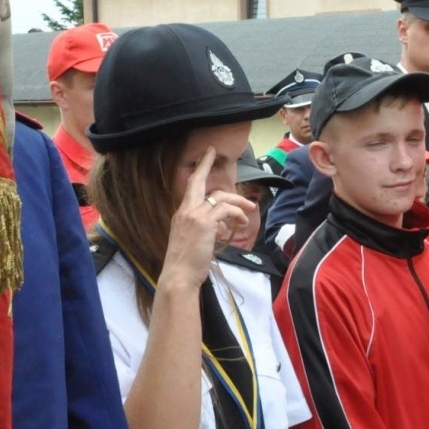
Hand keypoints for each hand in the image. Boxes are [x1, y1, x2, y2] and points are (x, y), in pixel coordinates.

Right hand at [156, 148, 257, 292]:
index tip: (206, 154)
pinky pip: (226, 210)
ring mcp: (195, 216)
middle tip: (214, 152)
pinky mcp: (205, 224)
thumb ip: (207, 229)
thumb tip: (222, 227)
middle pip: (200, 182)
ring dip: (238, 203)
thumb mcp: (194, 240)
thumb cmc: (186, 263)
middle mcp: (186, 211)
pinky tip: (240, 225)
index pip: (191, 186)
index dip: (200, 168)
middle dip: (207, 165)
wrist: (179, 276)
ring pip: (220, 197)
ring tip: (249, 212)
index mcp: (182, 214)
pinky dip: (236, 215)